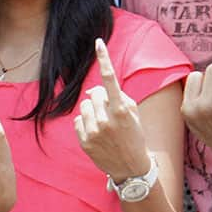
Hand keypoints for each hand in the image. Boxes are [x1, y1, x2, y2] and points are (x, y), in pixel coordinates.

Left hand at [75, 38, 151, 181]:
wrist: (131, 168)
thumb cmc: (134, 136)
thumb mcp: (132, 114)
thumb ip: (115, 96)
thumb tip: (92, 88)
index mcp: (121, 110)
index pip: (110, 79)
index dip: (104, 59)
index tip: (98, 42)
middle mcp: (106, 119)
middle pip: (94, 93)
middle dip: (100, 99)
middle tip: (111, 113)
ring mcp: (94, 131)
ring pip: (84, 106)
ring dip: (92, 112)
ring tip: (105, 126)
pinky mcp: (84, 141)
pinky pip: (78, 120)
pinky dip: (85, 124)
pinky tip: (97, 134)